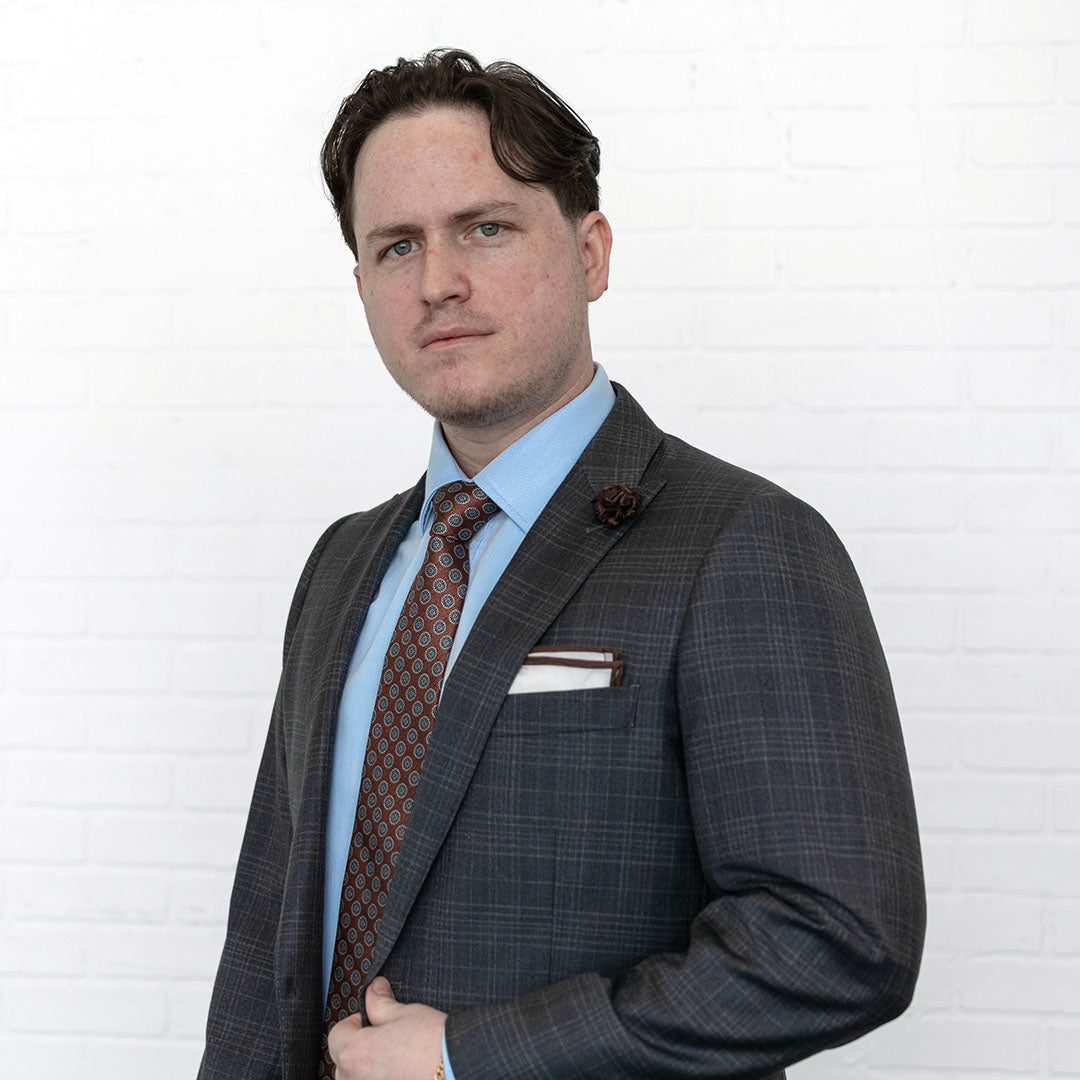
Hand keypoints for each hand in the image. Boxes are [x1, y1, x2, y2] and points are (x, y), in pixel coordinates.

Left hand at [328, 977, 446, 1079]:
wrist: (456, 1066)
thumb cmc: (431, 1041)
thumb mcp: (404, 1012)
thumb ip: (380, 1004)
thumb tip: (373, 990)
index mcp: (354, 1054)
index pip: (337, 1035)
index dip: (354, 1022)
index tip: (372, 1018)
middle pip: (344, 1062)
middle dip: (359, 1047)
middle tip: (384, 1036)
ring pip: (358, 1078)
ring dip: (368, 1069)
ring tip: (394, 1057)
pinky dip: (382, 1078)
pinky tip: (400, 1072)